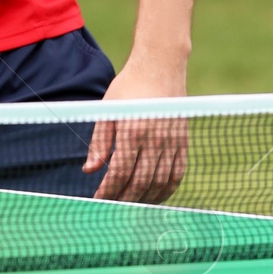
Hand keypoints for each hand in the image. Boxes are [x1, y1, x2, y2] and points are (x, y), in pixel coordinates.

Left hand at [84, 62, 190, 202]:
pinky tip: (154, 196)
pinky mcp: (183, 141)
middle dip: (124, 199)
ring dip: (144, 199)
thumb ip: (100, 142)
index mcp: (132, 131)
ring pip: (159, 182)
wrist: (161, 66)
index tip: (98, 200)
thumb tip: (89, 170)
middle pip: (140, 182)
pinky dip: (166, 190)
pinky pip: (177, 174)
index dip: (108, 191)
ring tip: (130, 205)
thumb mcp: (107, 110)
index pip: (119, 172)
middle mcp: (155, 139)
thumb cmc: (129, 87)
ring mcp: (172, 141)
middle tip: (112, 207)